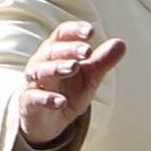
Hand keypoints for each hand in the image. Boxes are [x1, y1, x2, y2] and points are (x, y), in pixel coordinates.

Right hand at [18, 21, 125, 145]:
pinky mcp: (29, 102)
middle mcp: (42, 63)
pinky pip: (34, 98)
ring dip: (57, 68)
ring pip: (41, 71)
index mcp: (56, 52)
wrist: (47, 120)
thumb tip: (121, 44)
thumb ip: (102, 62)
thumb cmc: (67, 91)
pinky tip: (61, 101)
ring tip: (74, 67)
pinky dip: (47, 99)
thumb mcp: (89, 78)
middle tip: (87, 51)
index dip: (74, 30)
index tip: (91, 31)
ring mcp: (34, 82)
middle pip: (52, 51)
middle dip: (69, 49)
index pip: (62, 34)